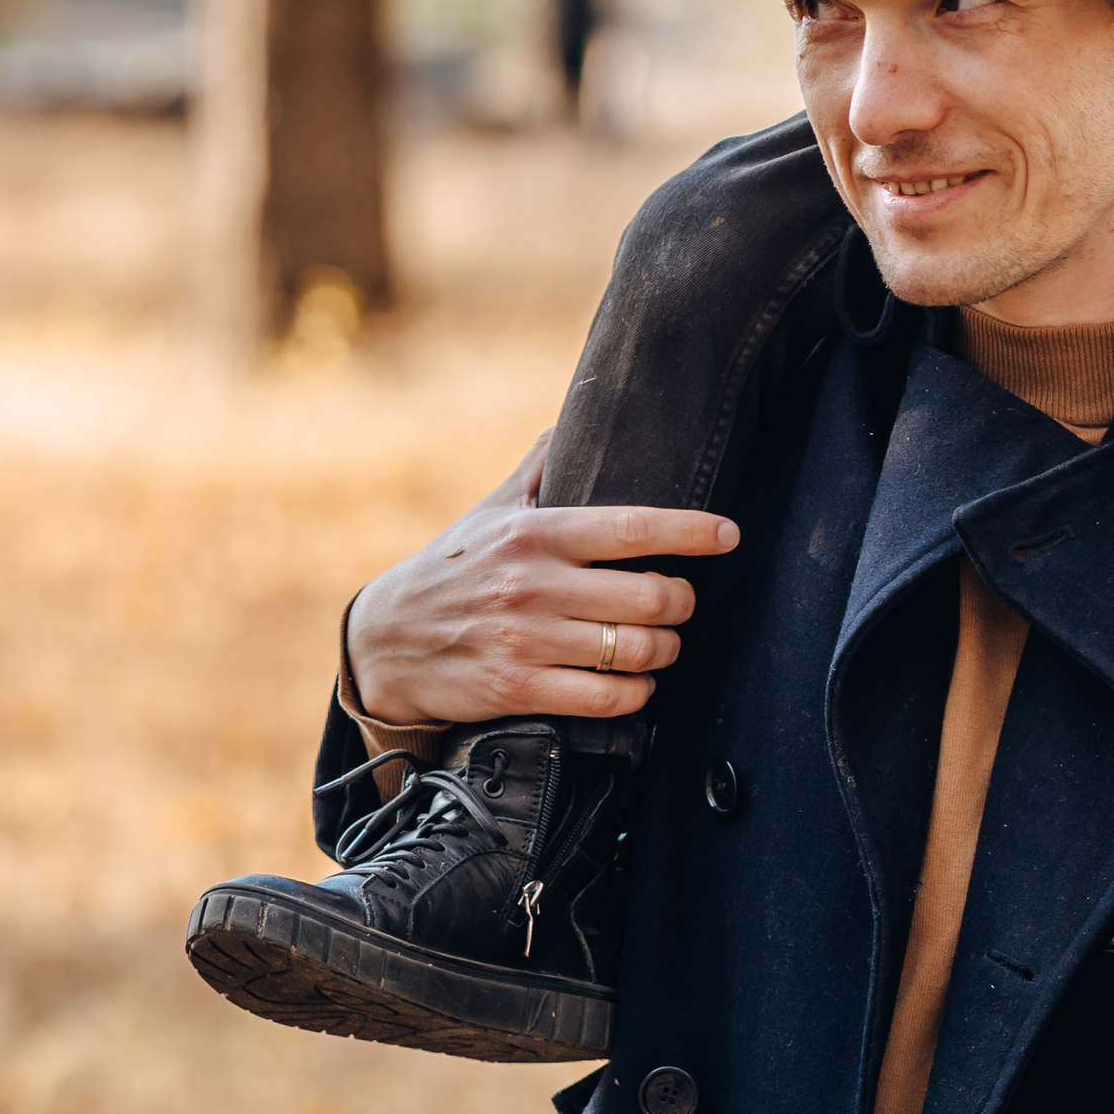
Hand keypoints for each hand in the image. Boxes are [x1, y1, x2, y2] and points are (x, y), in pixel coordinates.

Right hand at [344, 435, 740, 725]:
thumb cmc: (452, 569)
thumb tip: (577, 414)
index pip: (634, 526)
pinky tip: (638, 685)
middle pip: (651, 596)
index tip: (729, 533)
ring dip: (665, 651)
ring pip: (637, 651)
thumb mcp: (490, 510)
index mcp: (535, 533)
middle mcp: (534, 584)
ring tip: (663, 643)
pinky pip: (607, 699)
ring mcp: (528, 640)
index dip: (693, 530)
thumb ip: (540, 468)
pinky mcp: (519, 690)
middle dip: (683, 602)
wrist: (384, 643)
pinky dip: (637, 695)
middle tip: (683, 601)